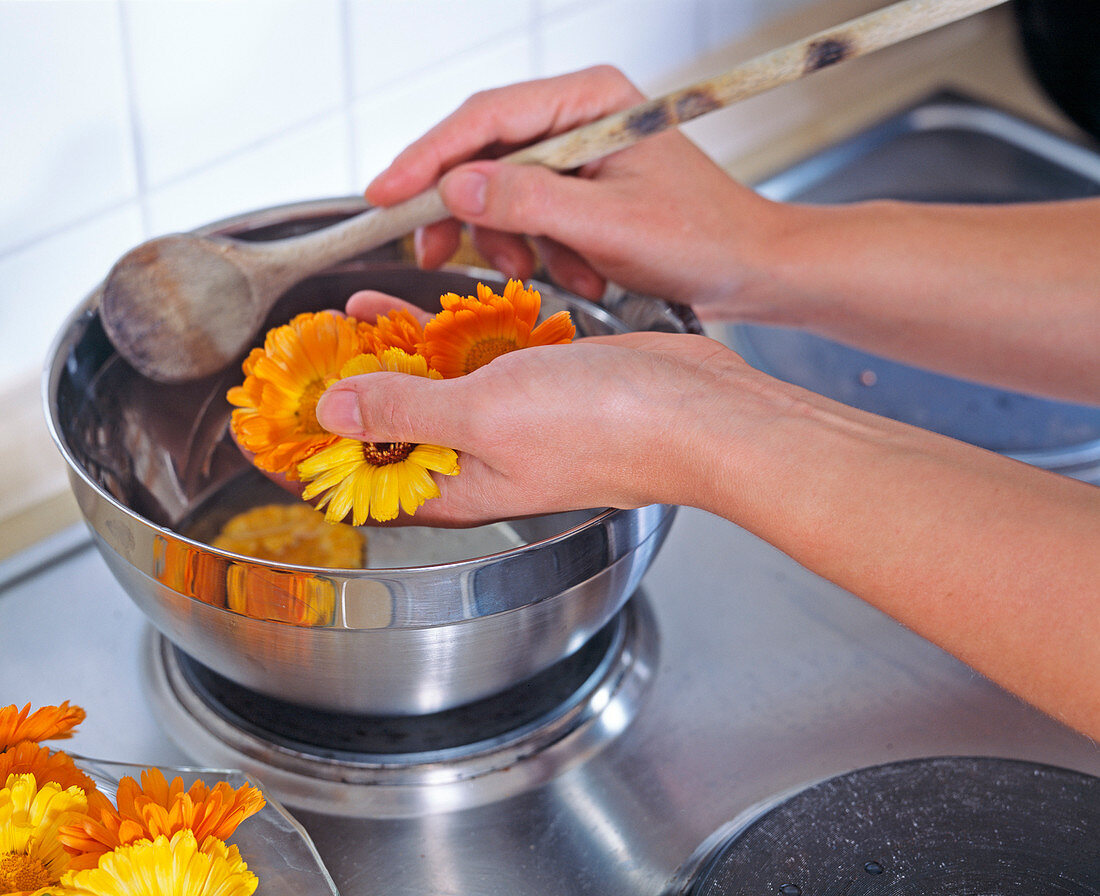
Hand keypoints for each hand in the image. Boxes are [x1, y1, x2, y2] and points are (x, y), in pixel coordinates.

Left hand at [319, 293, 748, 524]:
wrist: (700, 411)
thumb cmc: (606, 427)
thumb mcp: (485, 414)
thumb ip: (405, 412)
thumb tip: (331, 414)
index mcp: (454, 487)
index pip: (359, 485)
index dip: (306, 456)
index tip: (263, 422)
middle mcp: (475, 461)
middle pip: (386, 435)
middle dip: (339, 398)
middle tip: (294, 358)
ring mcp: (505, 423)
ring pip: (426, 391)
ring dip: (383, 358)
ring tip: (337, 321)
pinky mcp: (533, 387)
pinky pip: (469, 363)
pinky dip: (437, 338)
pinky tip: (407, 308)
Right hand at [364, 65, 785, 321]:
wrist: (751, 270)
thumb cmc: (701, 239)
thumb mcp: (610, 224)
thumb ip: (531, 202)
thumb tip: (456, 188)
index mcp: (589, 100)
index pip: (485, 117)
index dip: (427, 158)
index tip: (383, 196)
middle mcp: (578, 117)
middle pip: (485, 154)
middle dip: (464, 212)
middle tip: (432, 254)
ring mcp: (579, 154)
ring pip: (503, 193)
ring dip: (514, 243)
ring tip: (547, 275)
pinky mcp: (582, 190)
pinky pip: (533, 219)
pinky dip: (544, 254)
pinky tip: (581, 275)